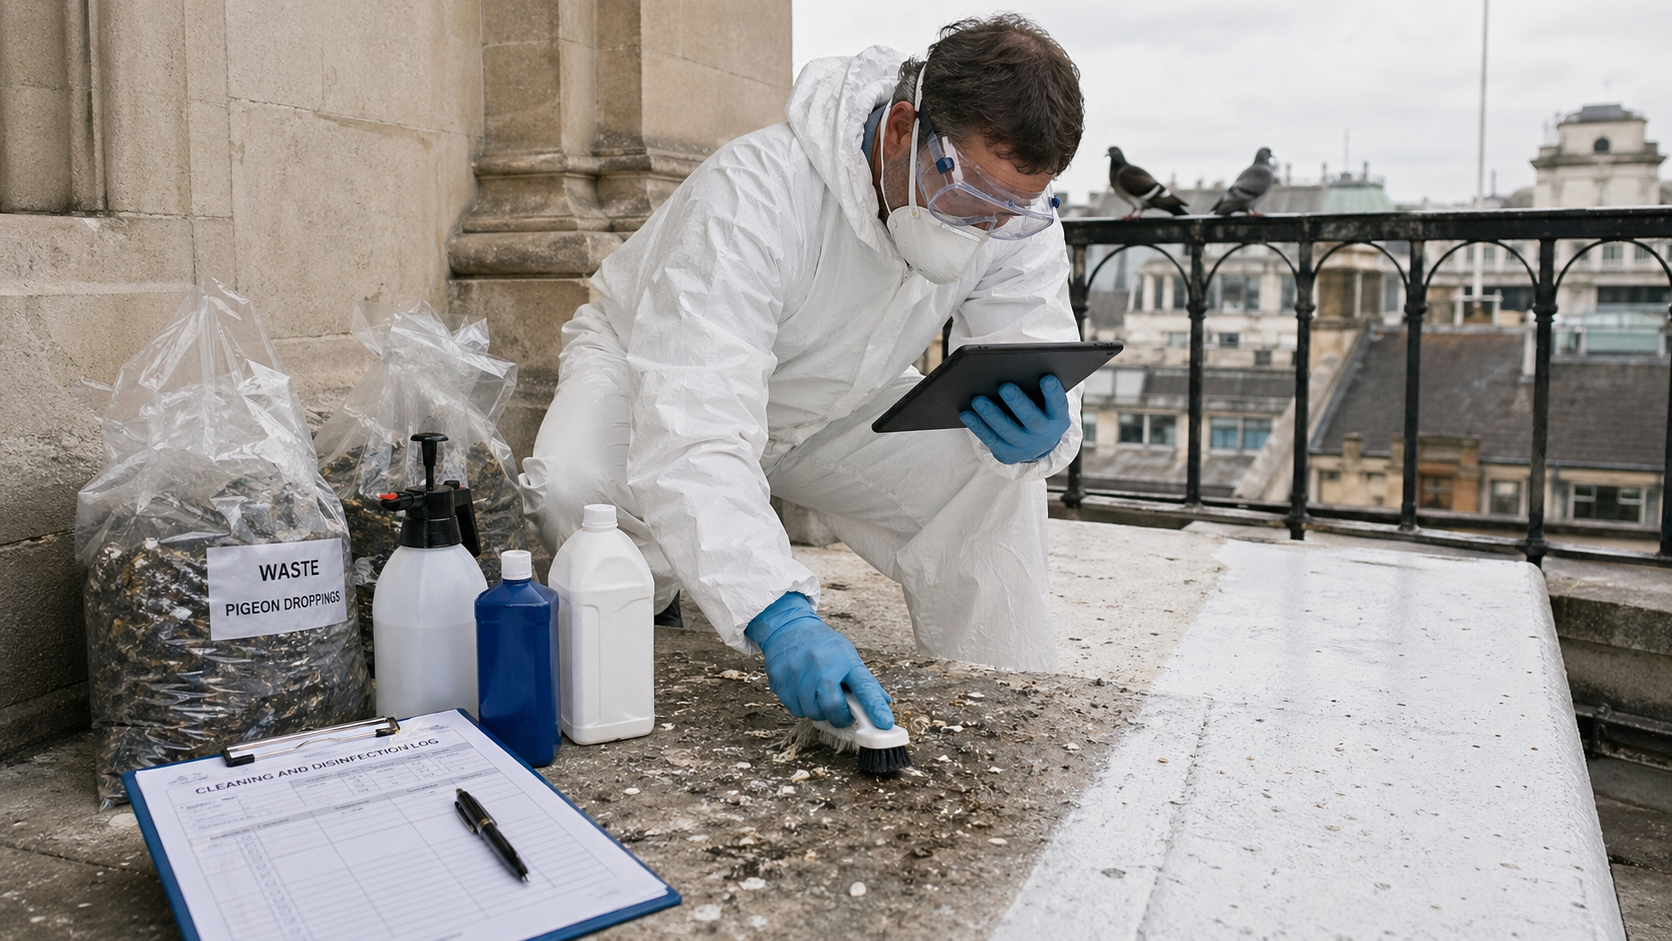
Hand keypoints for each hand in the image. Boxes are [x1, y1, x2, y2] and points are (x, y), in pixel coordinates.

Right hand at [744, 593, 893, 728]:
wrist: (788, 628)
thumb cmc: (821, 644)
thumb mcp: (847, 655)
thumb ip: (864, 681)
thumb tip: (884, 702)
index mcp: (845, 660)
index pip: (864, 686)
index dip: (875, 707)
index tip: (884, 723)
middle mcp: (822, 664)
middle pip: (832, 706)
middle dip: (839, 717)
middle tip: (841, 713)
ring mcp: (799, 672)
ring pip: (812, 712)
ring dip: (818, 711)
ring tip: (819, 696)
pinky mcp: (781, 680)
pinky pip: (794, 709)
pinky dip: (802, 707)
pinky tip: (804, 693)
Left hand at [960, 374, 1070, 463]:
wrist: (1037, 443)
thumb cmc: (1038, 410)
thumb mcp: (1044, 402)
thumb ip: (1035, 388)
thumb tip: (1015, 368)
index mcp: (1057, 417)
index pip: (1058, 404)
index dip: (1053, 393)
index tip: (1047, 378)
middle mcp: (1044, 434)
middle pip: (1031, 419)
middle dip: (1018, 403)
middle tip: (1005, 387)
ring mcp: (1026, 447)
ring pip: (1008, 431)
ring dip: (992, 415)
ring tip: (978, 399)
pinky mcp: (1008, 454)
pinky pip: (991, 440)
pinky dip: (978, 427)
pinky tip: (967, 414)